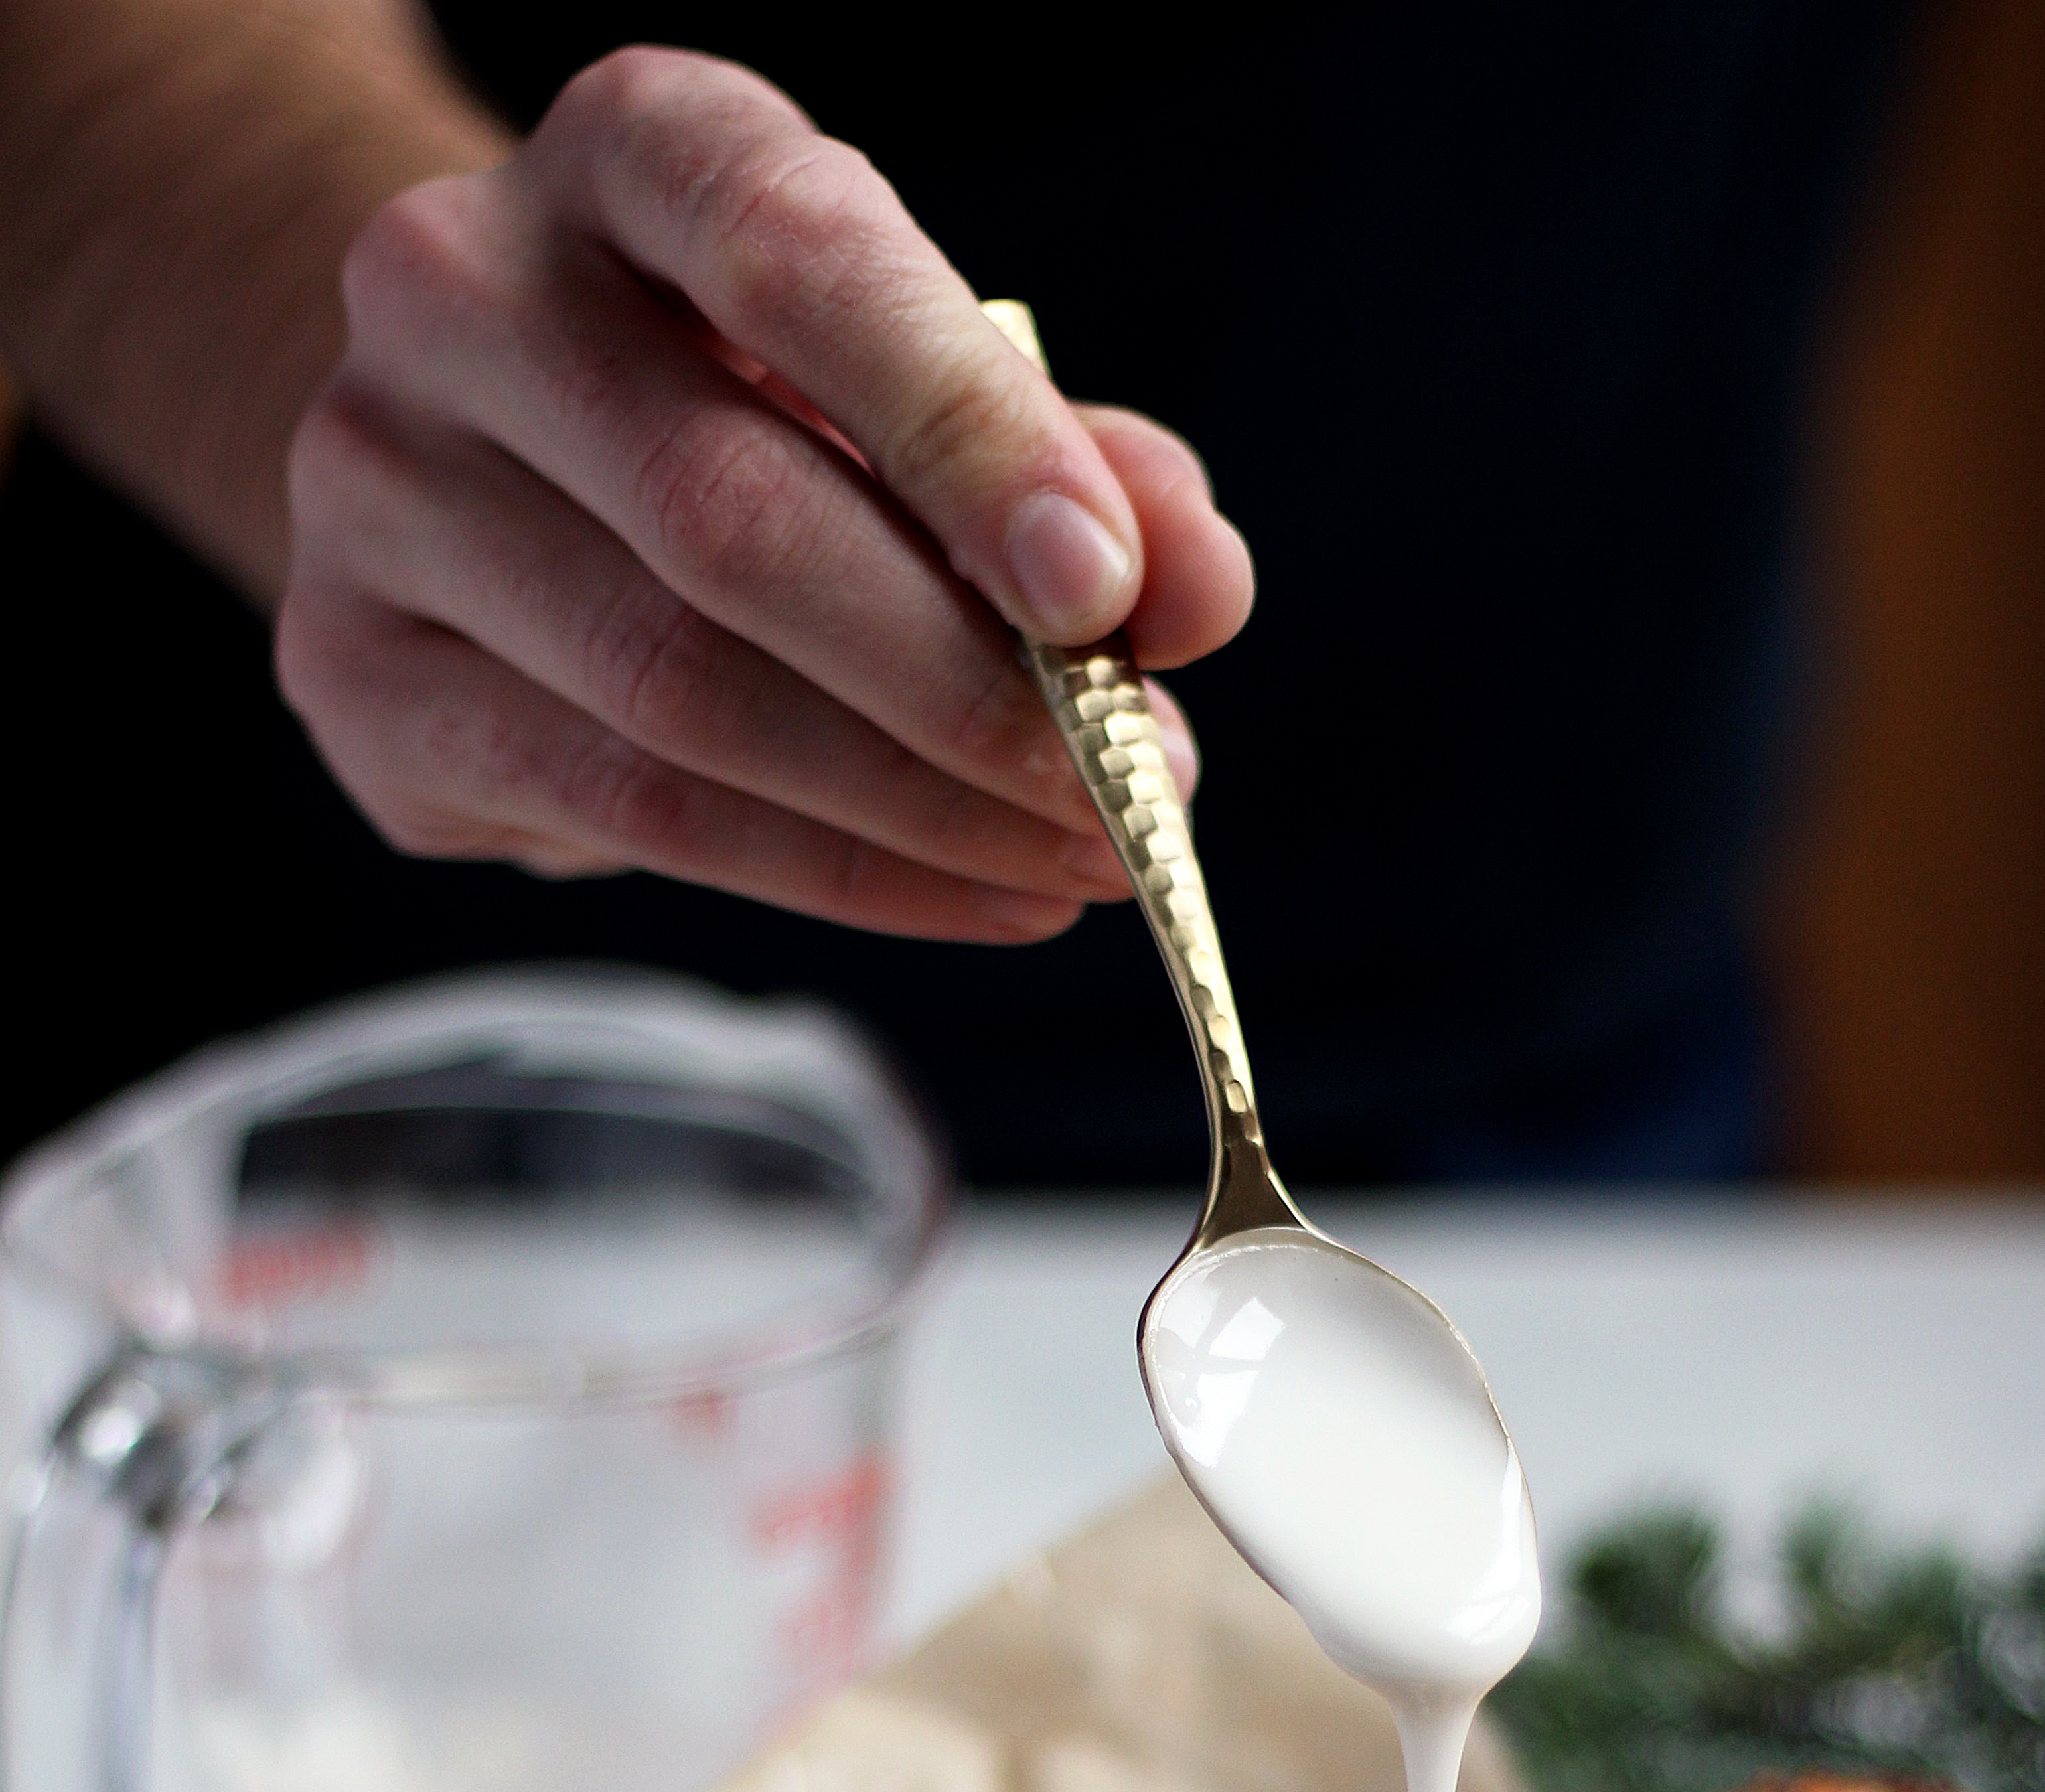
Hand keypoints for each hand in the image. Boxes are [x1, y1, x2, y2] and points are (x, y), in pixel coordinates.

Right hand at [278, 49, 1254, 938]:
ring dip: (914, 810)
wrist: (481, 463)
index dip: (966, 436)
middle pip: (731, 521)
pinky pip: (628, 811)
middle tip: (1130, 788)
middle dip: (965, 689)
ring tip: (1071, 863)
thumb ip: (1070, 465)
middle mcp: (457, 287)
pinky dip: (831, 874)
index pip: (796, 258)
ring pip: (678, 696)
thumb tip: (1196, 588)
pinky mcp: (359, 680)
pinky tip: (965, 896)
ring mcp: (374, 488)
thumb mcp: (918, 389)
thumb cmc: (745, 411)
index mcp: (626, 152)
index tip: (1113, 592)